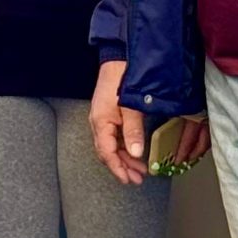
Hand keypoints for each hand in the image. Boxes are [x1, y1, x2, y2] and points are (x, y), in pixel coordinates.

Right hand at [91, 59, 146, 185]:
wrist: (117, 58)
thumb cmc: (121, 79)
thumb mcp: (130, 106)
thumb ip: (133, 130)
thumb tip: (137, 154)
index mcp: (101, 122)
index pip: (106, 152)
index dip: (117, 168)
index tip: (128, 179)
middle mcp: (99, 123)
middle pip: (108, 152)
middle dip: (122, 167)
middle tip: (137, 178)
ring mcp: (103, 119)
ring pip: (111, 146)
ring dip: (124, 159)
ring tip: (138, 169)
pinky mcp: (109, 114)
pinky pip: (114, 137)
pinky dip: (124, 147)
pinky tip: (133, 151)